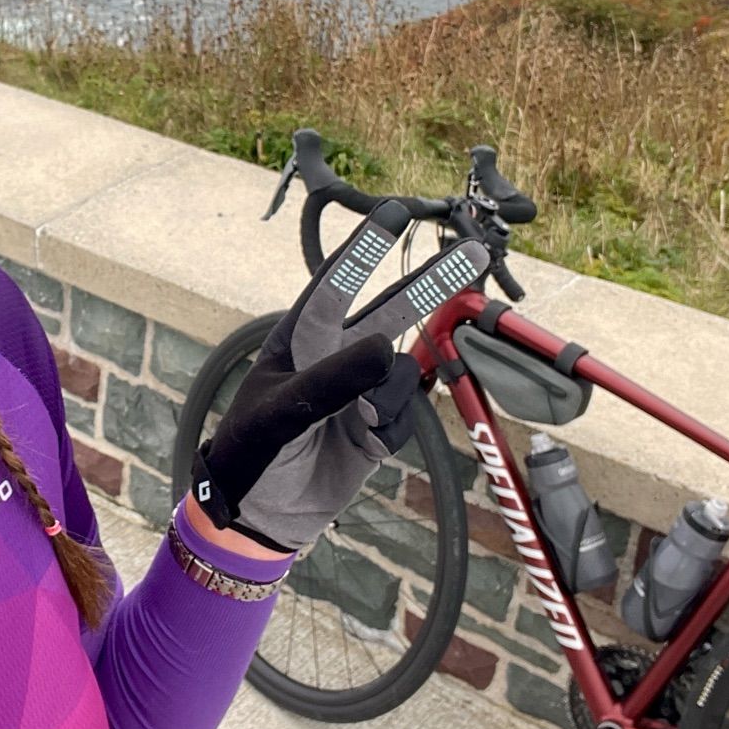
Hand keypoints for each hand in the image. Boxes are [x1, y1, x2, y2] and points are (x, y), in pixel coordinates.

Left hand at [191, 201, 425, 556]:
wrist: (259, 516)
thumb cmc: (252, 453)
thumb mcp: (280, 414)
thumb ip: (331, 380)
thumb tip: (385, 346)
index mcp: (300, 339)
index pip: (335, 285)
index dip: (364, 249)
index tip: (394, 212)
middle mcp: (336, 356)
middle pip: (393, 309)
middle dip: (433, 282)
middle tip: (476, 253)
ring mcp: (360, 391)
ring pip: (403, 372)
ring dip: (390, 396)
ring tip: (361, 421)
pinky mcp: (377, 427)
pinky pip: (406, 415)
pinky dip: (392, 429)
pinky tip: (366, 445)